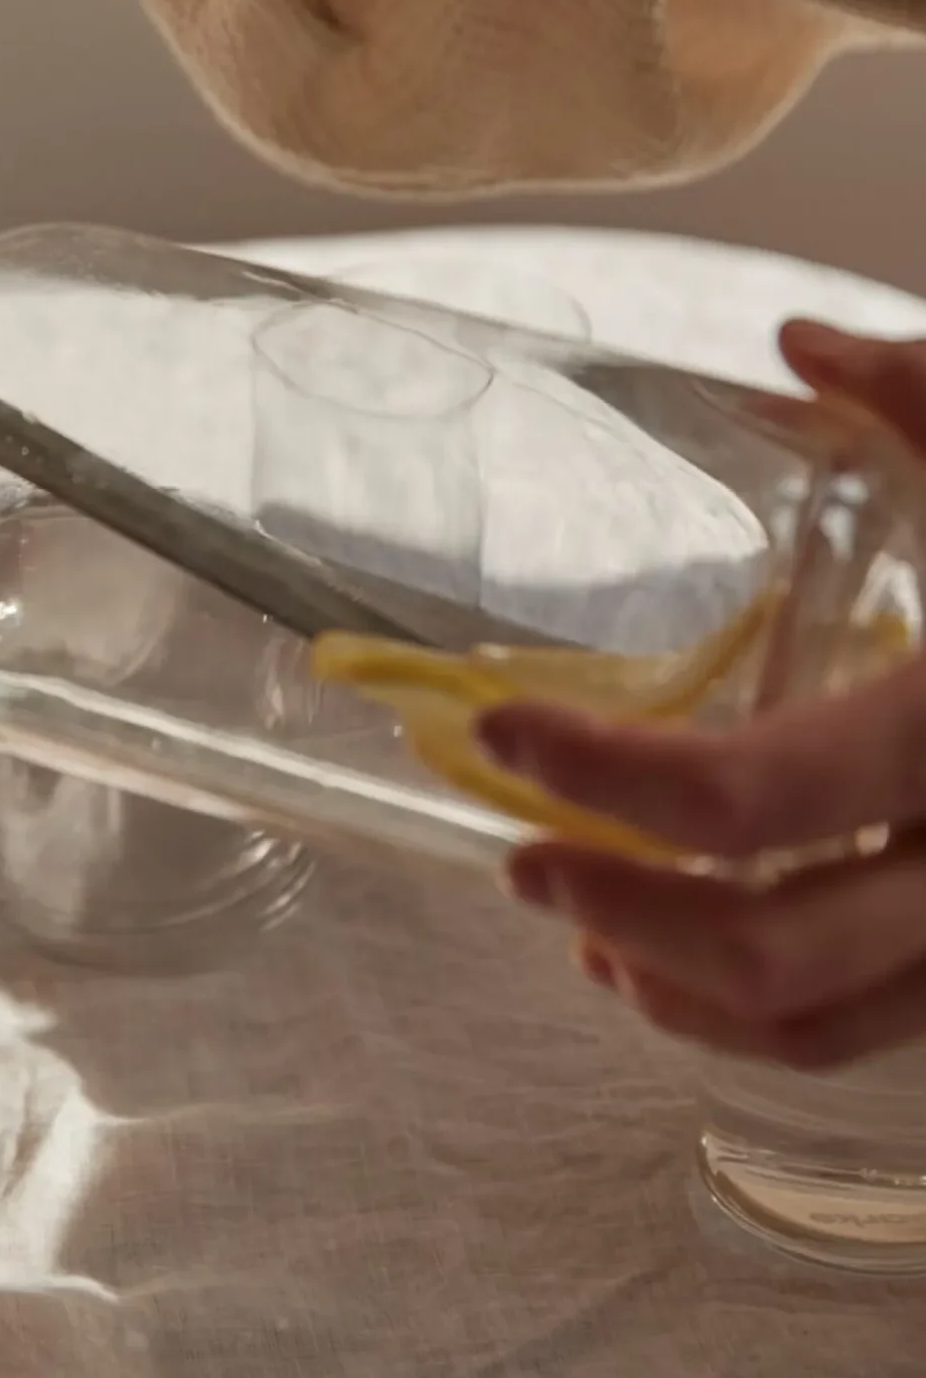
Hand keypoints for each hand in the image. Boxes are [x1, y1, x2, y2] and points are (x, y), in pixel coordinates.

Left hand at [480, 320, 925, 1067]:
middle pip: (771, 947)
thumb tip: (800, 343)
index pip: (751, 797)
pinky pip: (874, 1034)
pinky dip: (760, 1019)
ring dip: (673, 985)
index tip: (503, 731)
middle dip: (616, 906)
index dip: (604, 778)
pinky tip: (682, 964)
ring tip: (580, 921)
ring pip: (820, 1025)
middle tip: (514, 850)